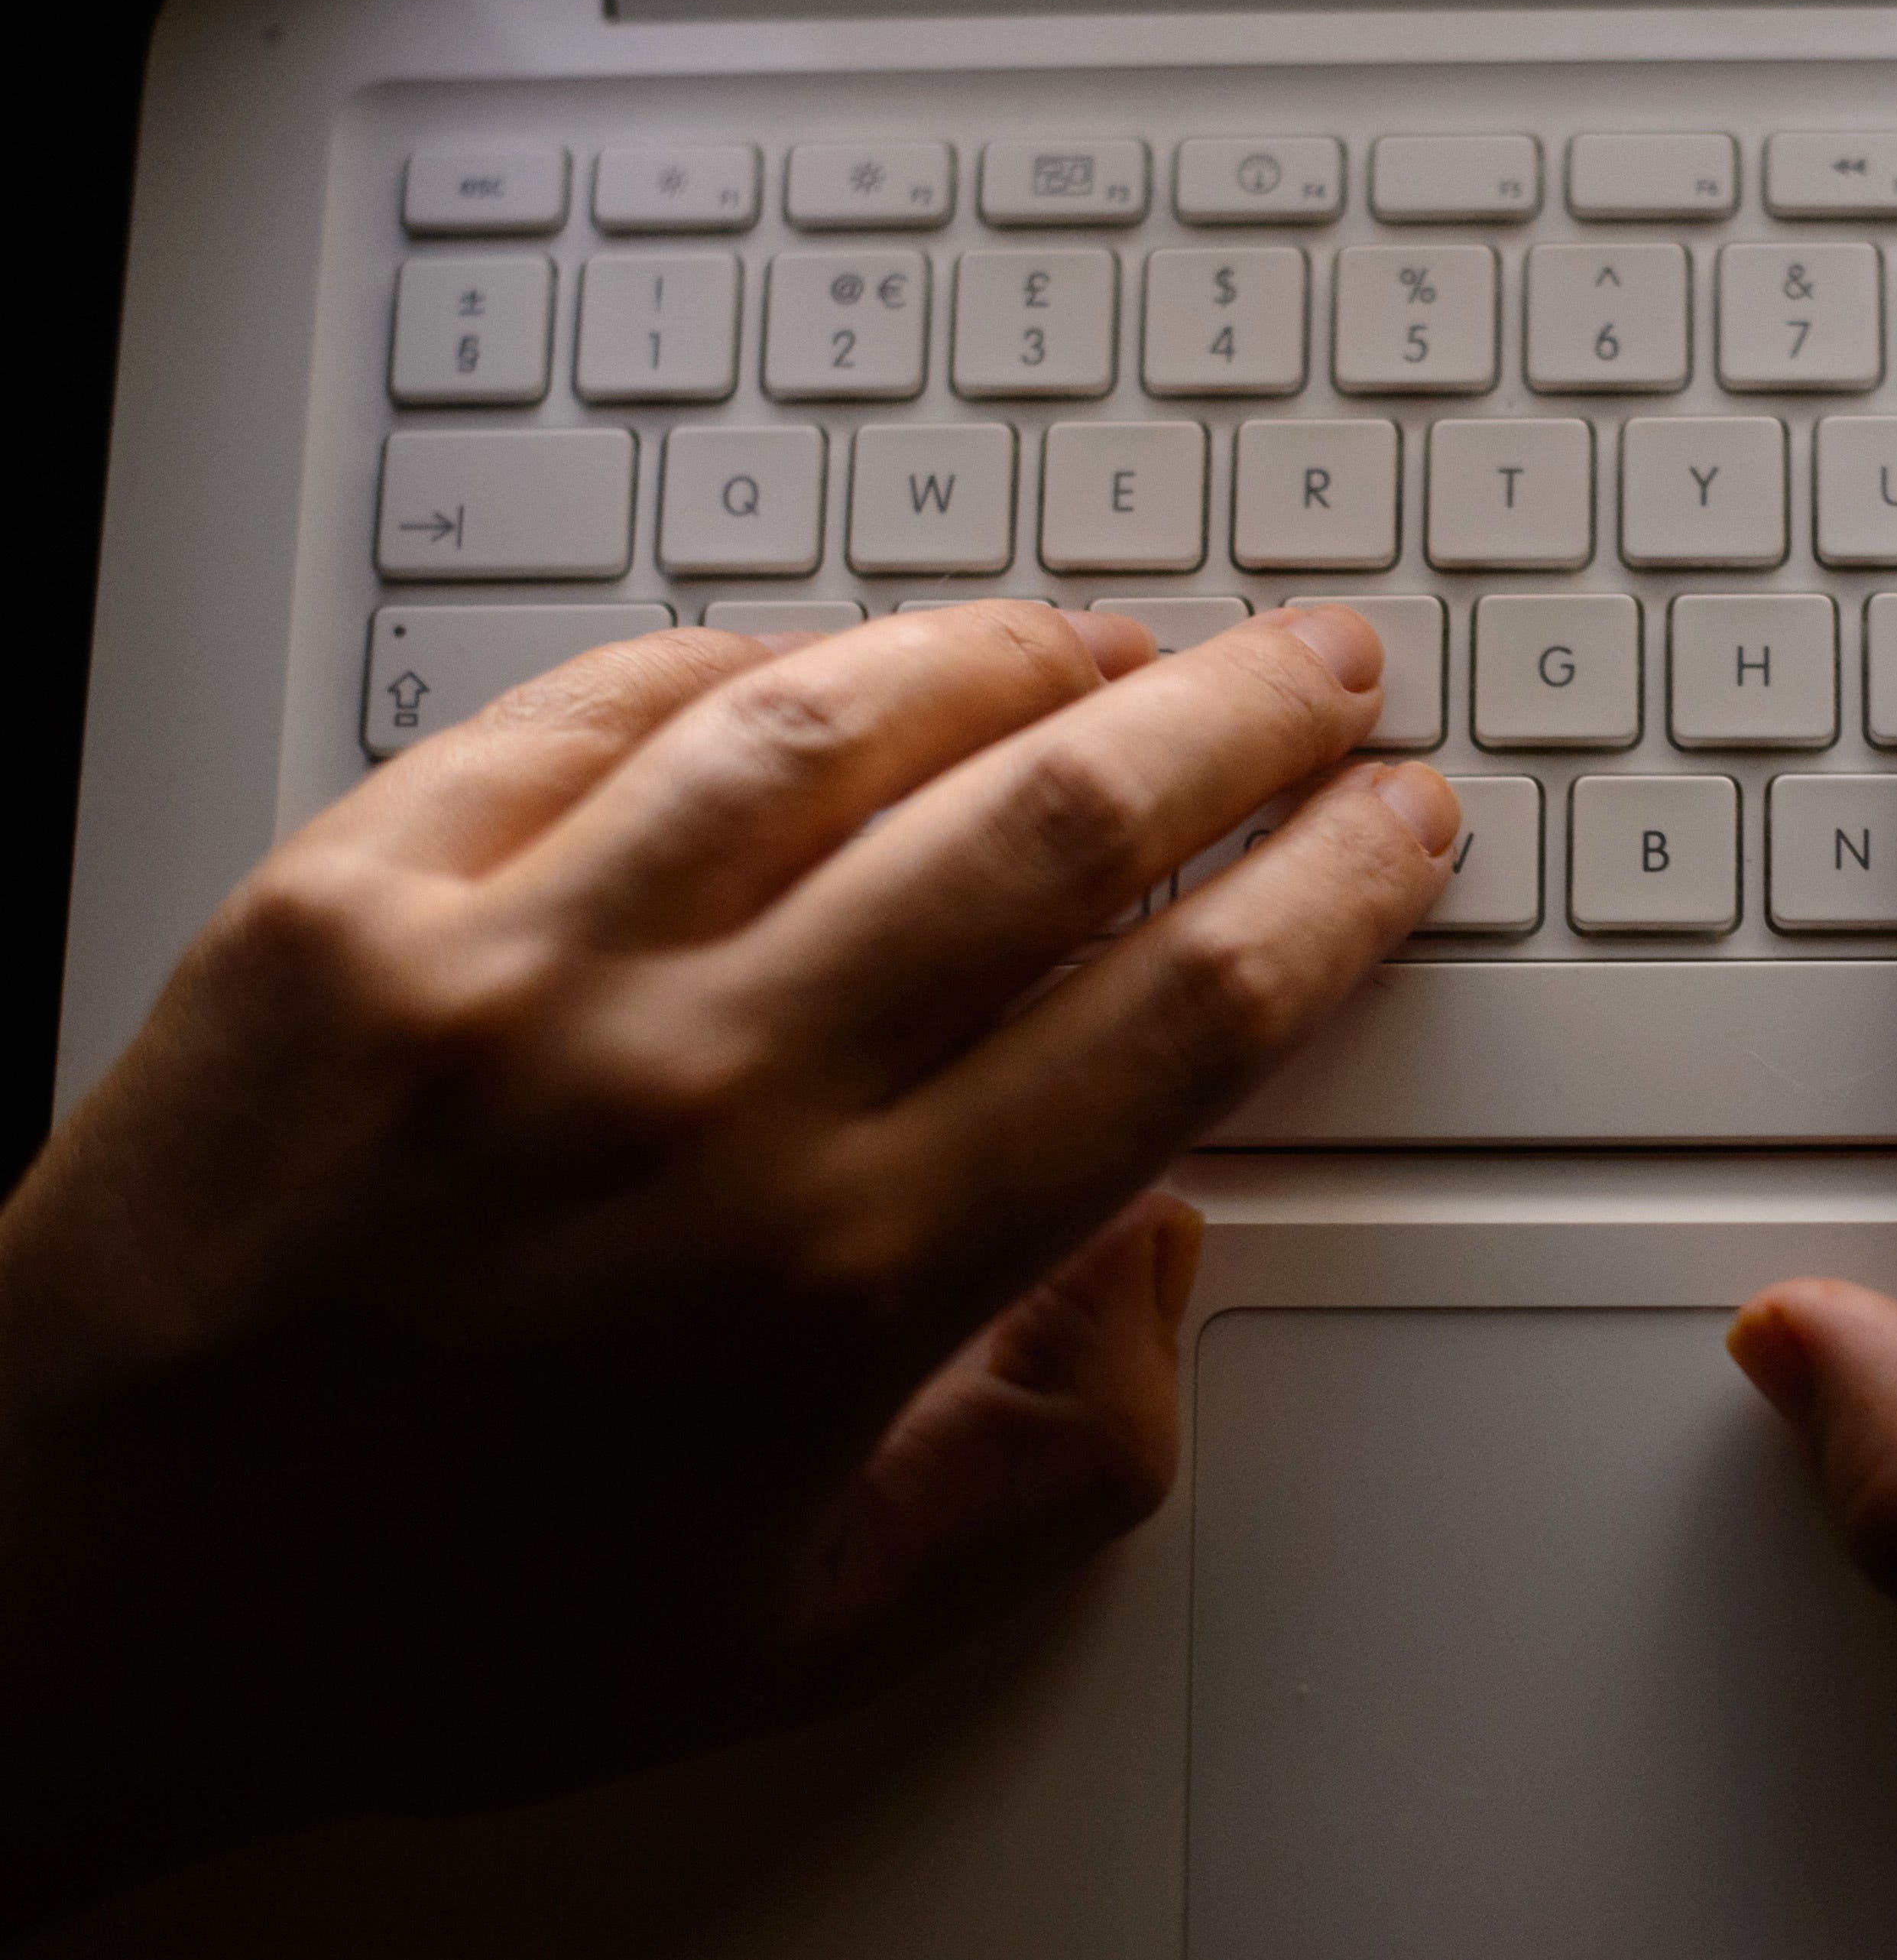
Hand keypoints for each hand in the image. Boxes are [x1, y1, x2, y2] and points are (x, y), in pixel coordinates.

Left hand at [0, 601, 1456, 1933]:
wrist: (75, 1573)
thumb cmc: (435, 1614)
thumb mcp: (815, 1626)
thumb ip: (1060, 1464)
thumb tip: (1165, 1249)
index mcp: (843, 1278)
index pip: (1177, 1016)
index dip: (1328, 893)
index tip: (1393, 830)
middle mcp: (701, 1094)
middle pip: (1056, 825)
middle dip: (1240, 723)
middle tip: (1322, 673)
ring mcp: (517, 967)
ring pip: (845, 720)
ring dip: (1024, 653)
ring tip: (1117, 642)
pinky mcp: (357, 887)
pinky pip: (605, 704)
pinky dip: (759, 661)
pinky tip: (843, 662)